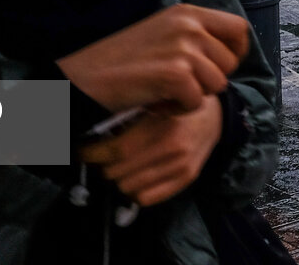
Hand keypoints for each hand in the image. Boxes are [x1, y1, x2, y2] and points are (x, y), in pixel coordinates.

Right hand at [57, 5, 248, 112]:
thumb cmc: (123, 60)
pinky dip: (178, 109)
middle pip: (230, 62)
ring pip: (217, 85)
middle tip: (178, 85)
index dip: (236, 53)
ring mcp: (183, 48)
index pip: (239, 29)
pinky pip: (197, 102)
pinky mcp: (175, 73)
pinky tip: (156, 102)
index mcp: (187, 12)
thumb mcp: (163, 33)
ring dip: (194, 97)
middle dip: (210, 81)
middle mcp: (189, 25)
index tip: (218, 68)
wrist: (85, 76)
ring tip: (164, 92)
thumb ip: (194, 37)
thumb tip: (231, 54)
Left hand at [81, 96, 222, 206]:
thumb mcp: (154, 101)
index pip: (117, 150)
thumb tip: (93, 132)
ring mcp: (181, 169)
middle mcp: (172, 151)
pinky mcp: (186, 180)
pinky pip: (146, 198)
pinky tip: (135, 174)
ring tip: (118, 164)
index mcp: (161, 127)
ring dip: (118, 178)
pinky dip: (134, 190)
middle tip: (99, 156)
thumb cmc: (177, 104)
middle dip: (102, 165)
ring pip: (128, 188)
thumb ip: (128, 117)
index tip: (83, 150)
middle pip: (118, 172)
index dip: (93, 154)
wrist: (215, 114)